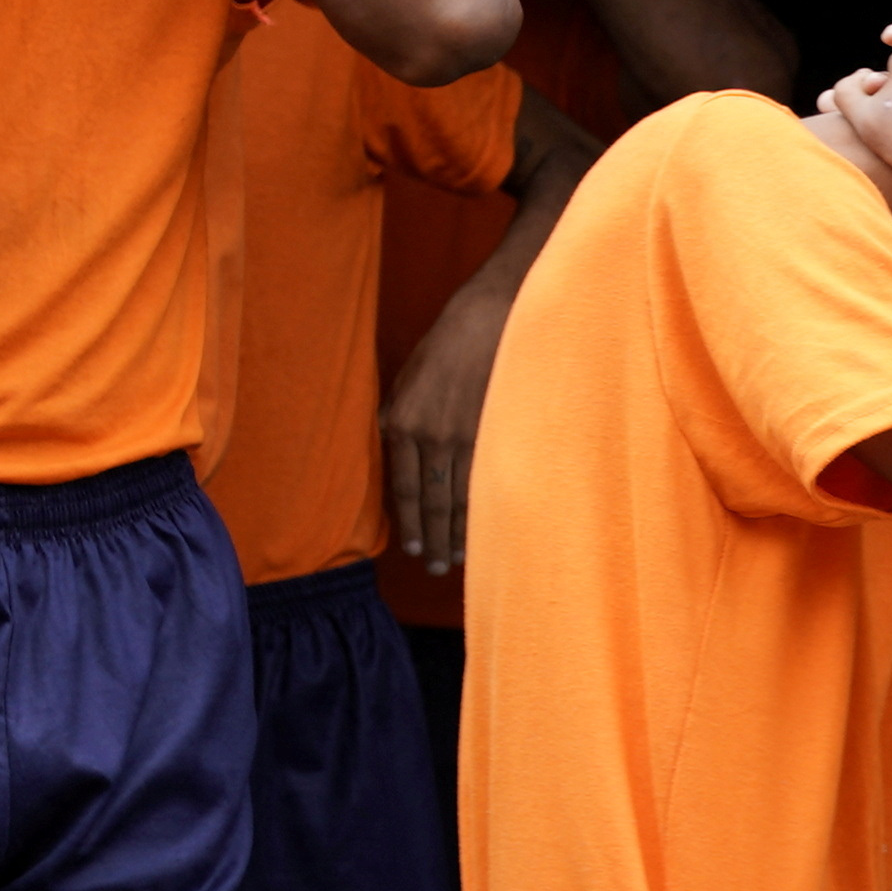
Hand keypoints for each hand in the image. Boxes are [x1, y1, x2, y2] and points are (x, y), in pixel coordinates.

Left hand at [380, 301, 495, 568]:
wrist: (485, 321)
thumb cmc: (442, 348)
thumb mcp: (404, 381)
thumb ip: (397, 421)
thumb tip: (396, 458)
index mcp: (401, 423)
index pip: (403, 488)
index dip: (410, 523)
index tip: (414, 549)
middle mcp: (431, 436)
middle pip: (432, 501)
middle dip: (435, 538)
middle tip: (438, 569)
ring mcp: (466, 436)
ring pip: (461, 496)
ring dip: (460, 532)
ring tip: (460, 559)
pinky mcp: (495, 431)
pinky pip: (487, 479)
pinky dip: (485, 507)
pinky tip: (487, 527)